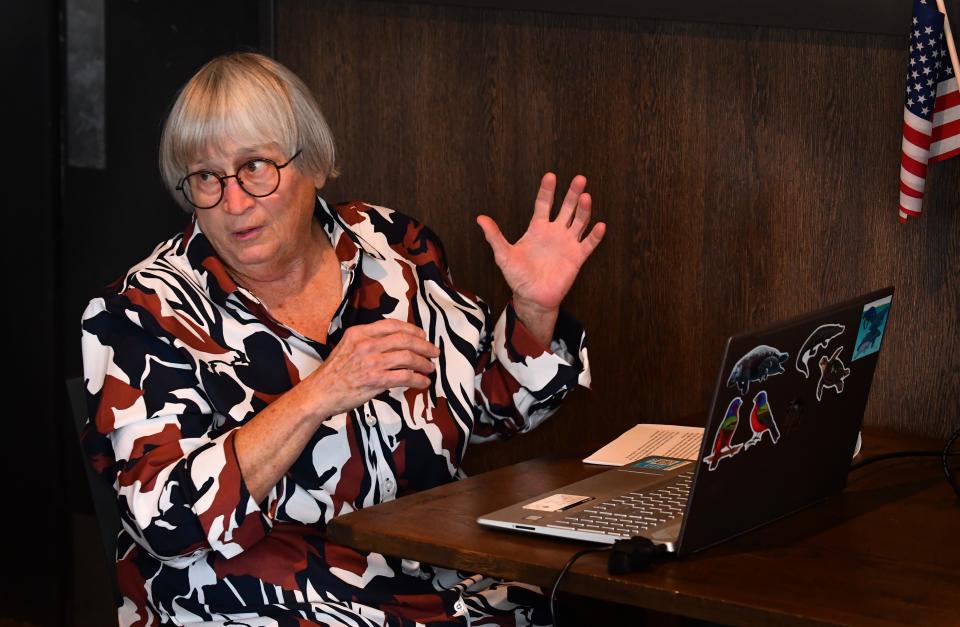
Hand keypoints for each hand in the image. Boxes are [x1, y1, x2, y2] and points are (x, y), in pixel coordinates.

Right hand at [305, 319, 438, 416]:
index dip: (412, 329)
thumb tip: (394, 343)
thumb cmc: (334, 373)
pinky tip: (423, 382)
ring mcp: (371, 362)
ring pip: (408, 357)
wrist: (320, 393)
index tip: (422, 335)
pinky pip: (404, 377)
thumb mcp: (347, 346)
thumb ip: (368, 341)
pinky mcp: (375, 380)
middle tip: (433, 351)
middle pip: (405, 339)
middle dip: (424, 345)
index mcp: (360, 333)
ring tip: (430, 367)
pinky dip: (418, 379)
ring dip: (424, 362)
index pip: (393, 325)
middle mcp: (367, 344)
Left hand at [476, 173, 604, 341]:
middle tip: (579, 179)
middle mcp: (555, 232)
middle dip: (573, 194)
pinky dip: (595, 235)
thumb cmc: (518, 276)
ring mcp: (567, 243)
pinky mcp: (577, 257)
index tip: (551, 176)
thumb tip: (480, 218)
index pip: (544, 204)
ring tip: (587, 197)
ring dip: (584, 209)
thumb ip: (495, 236)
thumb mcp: (503, 255)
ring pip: (579, 222)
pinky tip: (599, 225)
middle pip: (566, 208)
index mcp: (537, 228)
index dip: (547, 190)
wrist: (532, 297)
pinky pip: (588, 244)